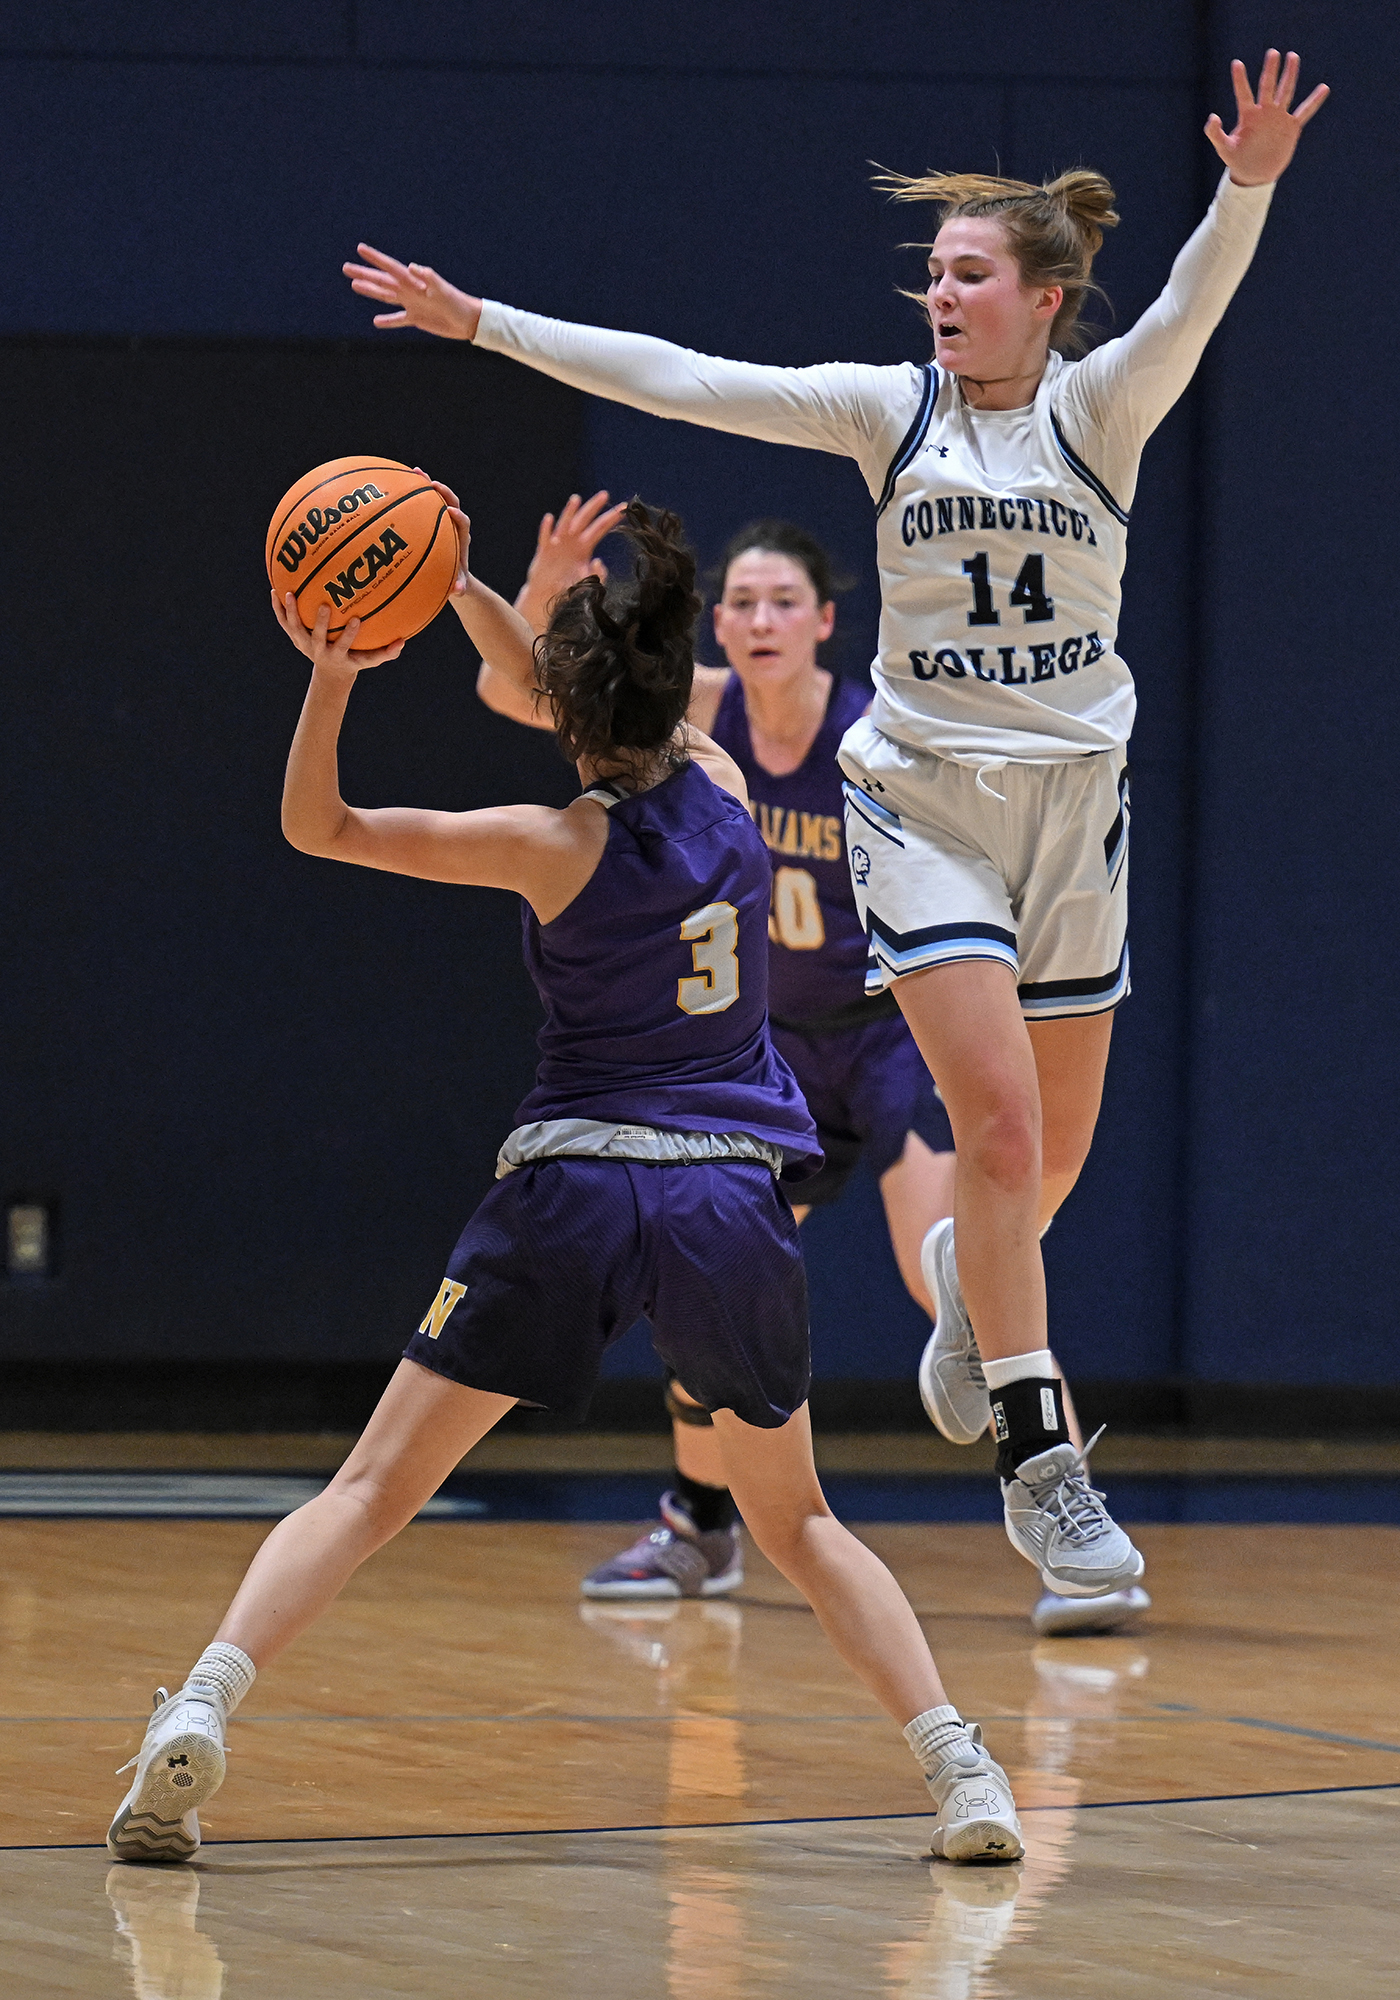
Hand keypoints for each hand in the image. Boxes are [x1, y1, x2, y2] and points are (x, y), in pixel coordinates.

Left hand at [271, 591, 405, 678]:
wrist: (330, 672)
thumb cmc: (354, 660)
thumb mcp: (370, 660)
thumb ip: (387, 653)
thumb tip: (404, 642)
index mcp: (337, 655)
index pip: (344, 645)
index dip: (349, 635)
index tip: (357, 619)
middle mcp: (318, 650)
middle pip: (317, 637)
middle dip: (319, 623)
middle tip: (324, 605)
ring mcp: (303, 643)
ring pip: (295, 628)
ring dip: (291, 612)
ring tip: (289, 593)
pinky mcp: (294, 637)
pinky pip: (284, 622)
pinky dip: (278, 608)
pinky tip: (275, 589)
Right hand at [343, 244, 482, 339]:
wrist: (468, 320)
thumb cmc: (457, 302)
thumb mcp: (443, 289)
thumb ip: (429, 278)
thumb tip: (412, 267)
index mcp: (413, 281)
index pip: (390, 267)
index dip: (375, 258)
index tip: (360, 248)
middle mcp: (409, 291)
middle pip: (382, 281)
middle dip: (364, 274)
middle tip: (346, 268)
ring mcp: (411, 304)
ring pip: (386, 297)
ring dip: (370, 291)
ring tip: (354, 285)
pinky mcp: (416, 319)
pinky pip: (398, 319)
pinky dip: (387, 321)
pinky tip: (376, 322)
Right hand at [415, 472, 472, 594]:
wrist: (452, 573)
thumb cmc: (453, 579)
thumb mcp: (456, 585)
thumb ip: (459, 587)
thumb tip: (459, 591)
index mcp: (461, 537)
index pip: (463, 522)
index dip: (459, 517)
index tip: (451, 512)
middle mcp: (453, 524)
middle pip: (452, 502)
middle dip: (444, 492)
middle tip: (433, 484)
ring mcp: (441, 519)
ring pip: (436, 498)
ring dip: (426, 484)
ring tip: (415, 471)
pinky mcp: (430, 518)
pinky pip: (421, 502)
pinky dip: (412, 492)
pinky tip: (397, 483)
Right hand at [515, 490, 627, 631]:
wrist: (548, 596)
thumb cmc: (568, 587)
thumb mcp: (587, 582)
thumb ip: (598, 575)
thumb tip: (599, 561)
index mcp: (584, 547)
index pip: (600, 528)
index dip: (611, 518)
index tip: (624, 508)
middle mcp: (572, 541)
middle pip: (584, 520)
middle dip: (594, 507)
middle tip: (604, 494)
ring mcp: (557, 544)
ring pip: (564, 524)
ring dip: (570, 512)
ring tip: (576, 499)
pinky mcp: (543, 552)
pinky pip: (544, 538)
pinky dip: (547, 528)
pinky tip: (549, 518)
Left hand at [1205, 49, 1327, 185]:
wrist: (1255, 175)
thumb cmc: (1237, 161)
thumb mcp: (1224, 149)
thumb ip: (1215, 134)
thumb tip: (1213, 117)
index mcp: (1248, 116)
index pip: (1243, 94)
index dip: (1240, 80)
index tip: (1236, 63)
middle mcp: (1264, 112)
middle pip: (1268, 86)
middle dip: (1270, 70)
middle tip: (1272, 52)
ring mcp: (1278, 118)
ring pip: (1286, 91)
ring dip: (1290, 75)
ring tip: (1292, 56)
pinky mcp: (1291, 127)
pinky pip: (1305, 111)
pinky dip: (1314, 101)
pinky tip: (1324, 88)